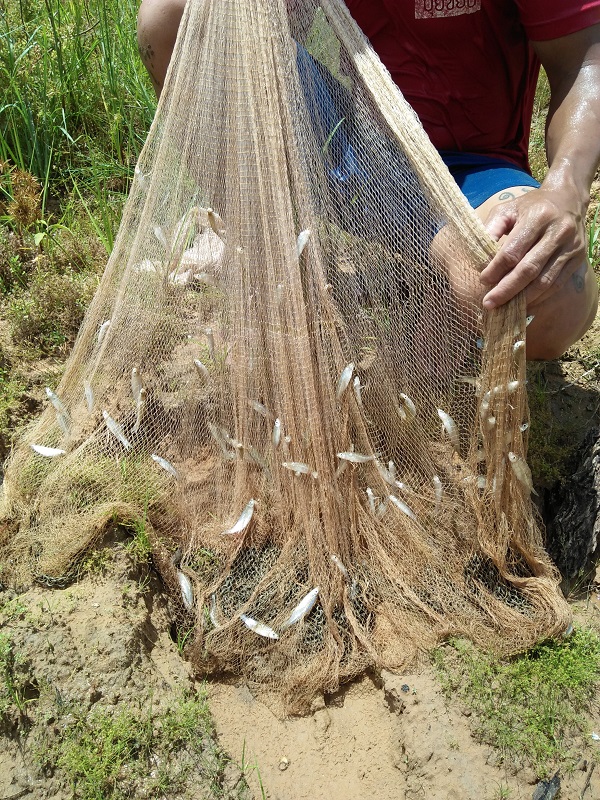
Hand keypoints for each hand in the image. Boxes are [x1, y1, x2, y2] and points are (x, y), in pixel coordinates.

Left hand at [478, 186, 587, 308]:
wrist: (568, 198)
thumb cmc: (530, 207)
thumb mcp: (507, 210)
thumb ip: (491, 229)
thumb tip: (477, 256)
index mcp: (538, 217)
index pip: (513, 251)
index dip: (496, 269)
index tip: (483, 280)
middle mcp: (558, 232)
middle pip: (529, 270)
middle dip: (506, 290)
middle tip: (489, 302)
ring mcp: (571, 247)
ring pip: (544, 281)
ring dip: (522, 299)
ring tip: (504, 308)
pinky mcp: (578, 259)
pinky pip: (556, 284)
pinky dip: (539, 298)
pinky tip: (524, 304)